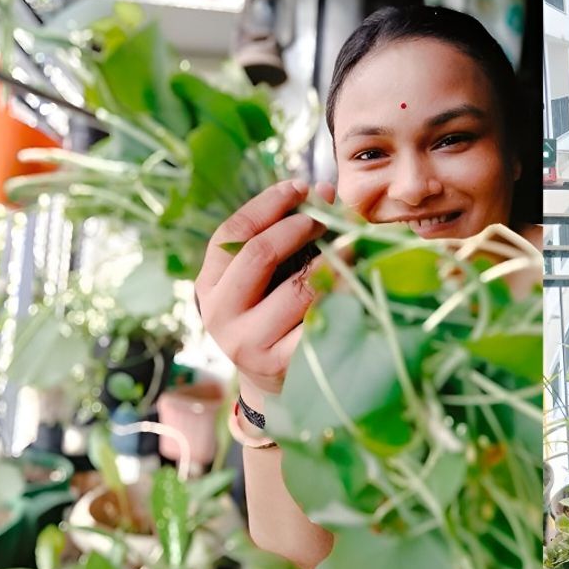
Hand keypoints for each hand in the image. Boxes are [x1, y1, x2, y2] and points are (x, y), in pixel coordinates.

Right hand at [196, 179, 336, 401]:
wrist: (273, 383)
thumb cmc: (273, 316)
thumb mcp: (266, 279)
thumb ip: (285, 238)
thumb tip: (325, 192)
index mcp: (210, 284)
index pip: (232, 233)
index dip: (269, 204)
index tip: (301, 185)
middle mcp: (220, 313)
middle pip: (258, 254)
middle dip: (300, 227)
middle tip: (328, 216)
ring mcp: (249, 343)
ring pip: (297, 288)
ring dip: (332, 259)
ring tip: (353, 245)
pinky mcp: (283, 365)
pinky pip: (322, 319)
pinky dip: (344, 296)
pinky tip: (358, 283)